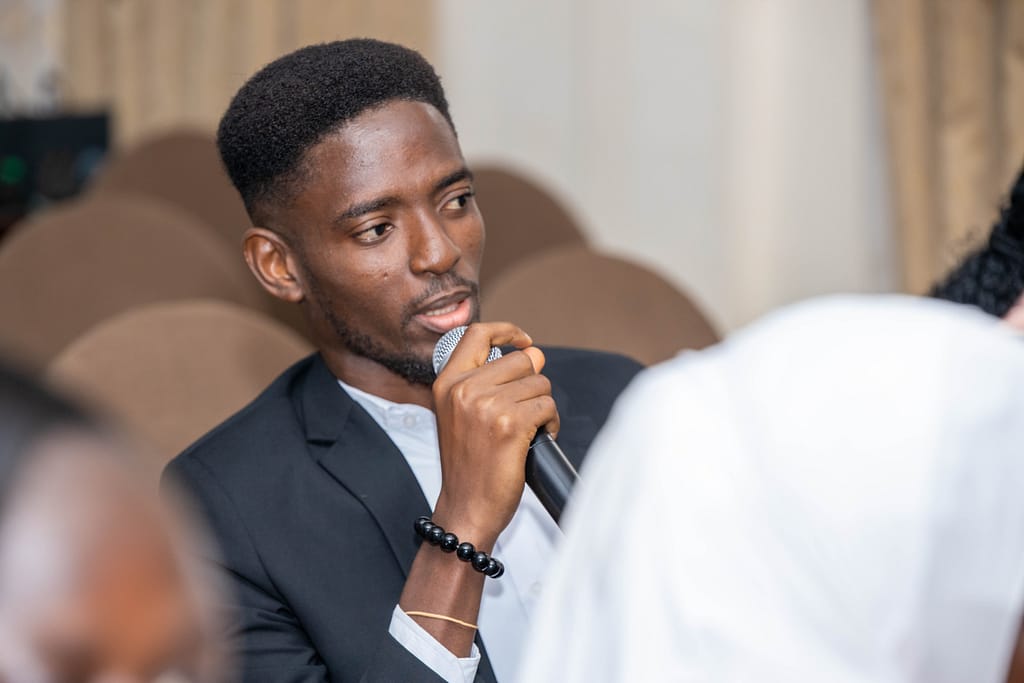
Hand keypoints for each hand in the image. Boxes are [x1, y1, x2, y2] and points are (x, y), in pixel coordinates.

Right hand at [431, 322, 558, 547]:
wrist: (466, 507)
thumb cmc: (469, 464)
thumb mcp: (462, 414)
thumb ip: (489, 381)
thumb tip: (535, 352)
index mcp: (447, 382)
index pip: (477, 334)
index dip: (506, 331)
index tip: (523, 341)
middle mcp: (464, 389)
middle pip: (522, 360)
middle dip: (533, 384)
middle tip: (526, 412)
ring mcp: (487, 405)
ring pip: (540, 383)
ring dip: (544, 407)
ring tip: (529, 430)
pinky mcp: (510, 424)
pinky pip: (548, 407)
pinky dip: (551, 424)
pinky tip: (537, 440)